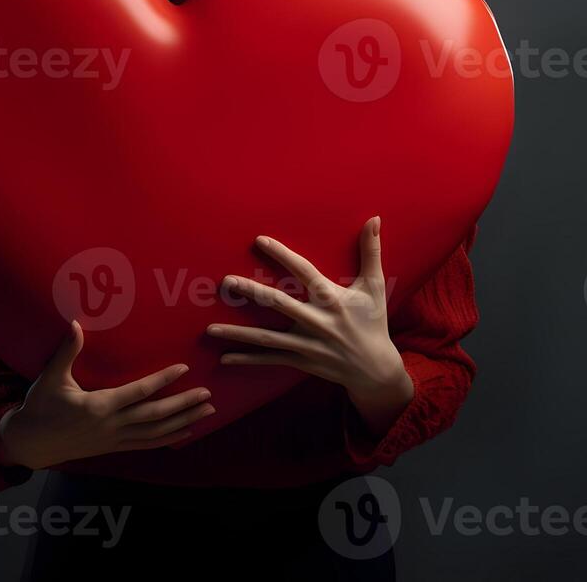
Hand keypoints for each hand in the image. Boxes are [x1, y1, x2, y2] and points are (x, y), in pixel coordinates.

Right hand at [0, 319, 213, 470]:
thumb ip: (66, 352)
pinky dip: (167, 440)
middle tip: (208, 395)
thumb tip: (76, 324)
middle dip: (183, 405)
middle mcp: (111, 425)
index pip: (138, 392)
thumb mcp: (50, 378)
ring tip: (206, 413)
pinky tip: (185, 433)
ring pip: (155, 433)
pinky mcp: (112, 448)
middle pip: (155, 415)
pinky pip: (146, 445)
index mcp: (99, 406)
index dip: (162, 380)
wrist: (30, 443)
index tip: (184, 368)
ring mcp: (113, 440)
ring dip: (183, 423)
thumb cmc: (40, 407)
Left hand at [204, 216, 414, 435]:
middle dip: (252, 292)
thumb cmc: (373, 322)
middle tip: (226, 280)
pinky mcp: (301, 361)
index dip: (282, 255)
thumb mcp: (375, 286)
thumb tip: (374, 218)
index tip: (259, 239)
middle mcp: (318, 322)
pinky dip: (247, 360)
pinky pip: (270, 360)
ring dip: (238, 334)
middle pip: (280, 304)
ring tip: (210, 328)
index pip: (304, 272)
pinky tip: (223, 359)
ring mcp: (307, 345)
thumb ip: (371, 251)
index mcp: (333, 299)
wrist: (375, 370)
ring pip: (268, 339)